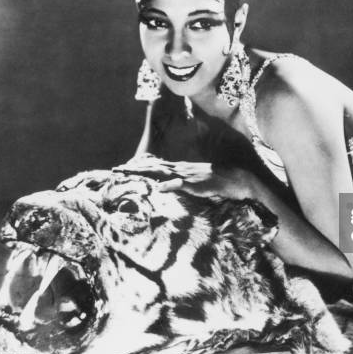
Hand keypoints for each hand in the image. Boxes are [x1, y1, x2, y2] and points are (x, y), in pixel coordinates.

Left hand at [115, 155, 254, 199]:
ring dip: (147, 173)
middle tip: (116, 170)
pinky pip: (182, 184)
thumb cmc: (216, 181)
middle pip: (154, 167)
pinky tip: (161, 187)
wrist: (236, 178)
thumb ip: (181, 183)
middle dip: (135, 169)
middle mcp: (181, 169)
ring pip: (163, 173)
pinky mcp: (197, 184)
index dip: (138, 167)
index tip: (121, 169)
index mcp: (180, 169)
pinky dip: (171, 184)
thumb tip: (166, 186)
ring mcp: (188, 175)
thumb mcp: (195, 182)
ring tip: (131, 173)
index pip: (155, 166)